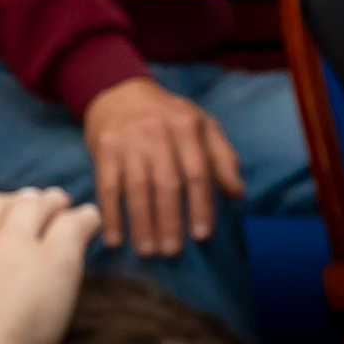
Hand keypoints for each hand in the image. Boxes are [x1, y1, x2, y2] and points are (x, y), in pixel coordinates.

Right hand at [80, 76, 244, 256]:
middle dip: (170, 221)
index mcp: (187, 126)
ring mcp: (129, 139)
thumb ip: (223, 157)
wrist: (120, 91)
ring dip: (142, 224)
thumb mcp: (202, 125)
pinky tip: (114, 239)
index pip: (197, 173)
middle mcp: (158, 131)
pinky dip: (111, 215)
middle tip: (172, 251)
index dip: (201, 206)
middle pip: (167, 184)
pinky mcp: (105, 147)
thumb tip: (238, 194)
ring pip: (137, 188)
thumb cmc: (168, 116)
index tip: (201, 235)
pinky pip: (107, 187)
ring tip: (147, 251)